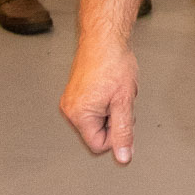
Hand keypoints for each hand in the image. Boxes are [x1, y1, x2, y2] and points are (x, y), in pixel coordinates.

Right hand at [60, 34, 138, 163]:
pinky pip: (91, 109)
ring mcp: (70, 101)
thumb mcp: (124, 101)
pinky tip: (109, 88)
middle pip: (95, 134)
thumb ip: (123, 132)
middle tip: (119, 100)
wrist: (105, 38)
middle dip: (112, 121)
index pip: (98, 145)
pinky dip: (104, 102)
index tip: (122, 115)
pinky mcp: (74, 94)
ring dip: (109, 111)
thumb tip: (123, 157)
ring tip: (114, 92)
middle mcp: (70, 109)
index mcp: (79, 114)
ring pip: (95, 121)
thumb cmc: (113, 62)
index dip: (116, 134)